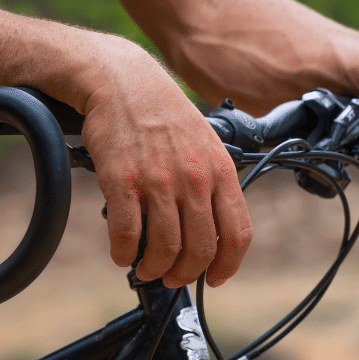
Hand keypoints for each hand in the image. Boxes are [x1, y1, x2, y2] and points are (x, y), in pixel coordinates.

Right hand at [78, 46, 252, 287]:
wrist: (121, 80)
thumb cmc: (162, 114)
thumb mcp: (204, 143)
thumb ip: (212, 183)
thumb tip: (210, 228)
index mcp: (220, 170)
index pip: (237, 233)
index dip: (228, 265)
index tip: (216, 278)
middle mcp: (194, 178)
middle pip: (201, 249)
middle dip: (186, 275)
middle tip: (172, 278)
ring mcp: (159, 180)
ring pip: (165, 249)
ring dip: (155, 269)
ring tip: (147, 268)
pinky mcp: (123, 180)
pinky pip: (127, 234)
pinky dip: (124, 254)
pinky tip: (122, 253)